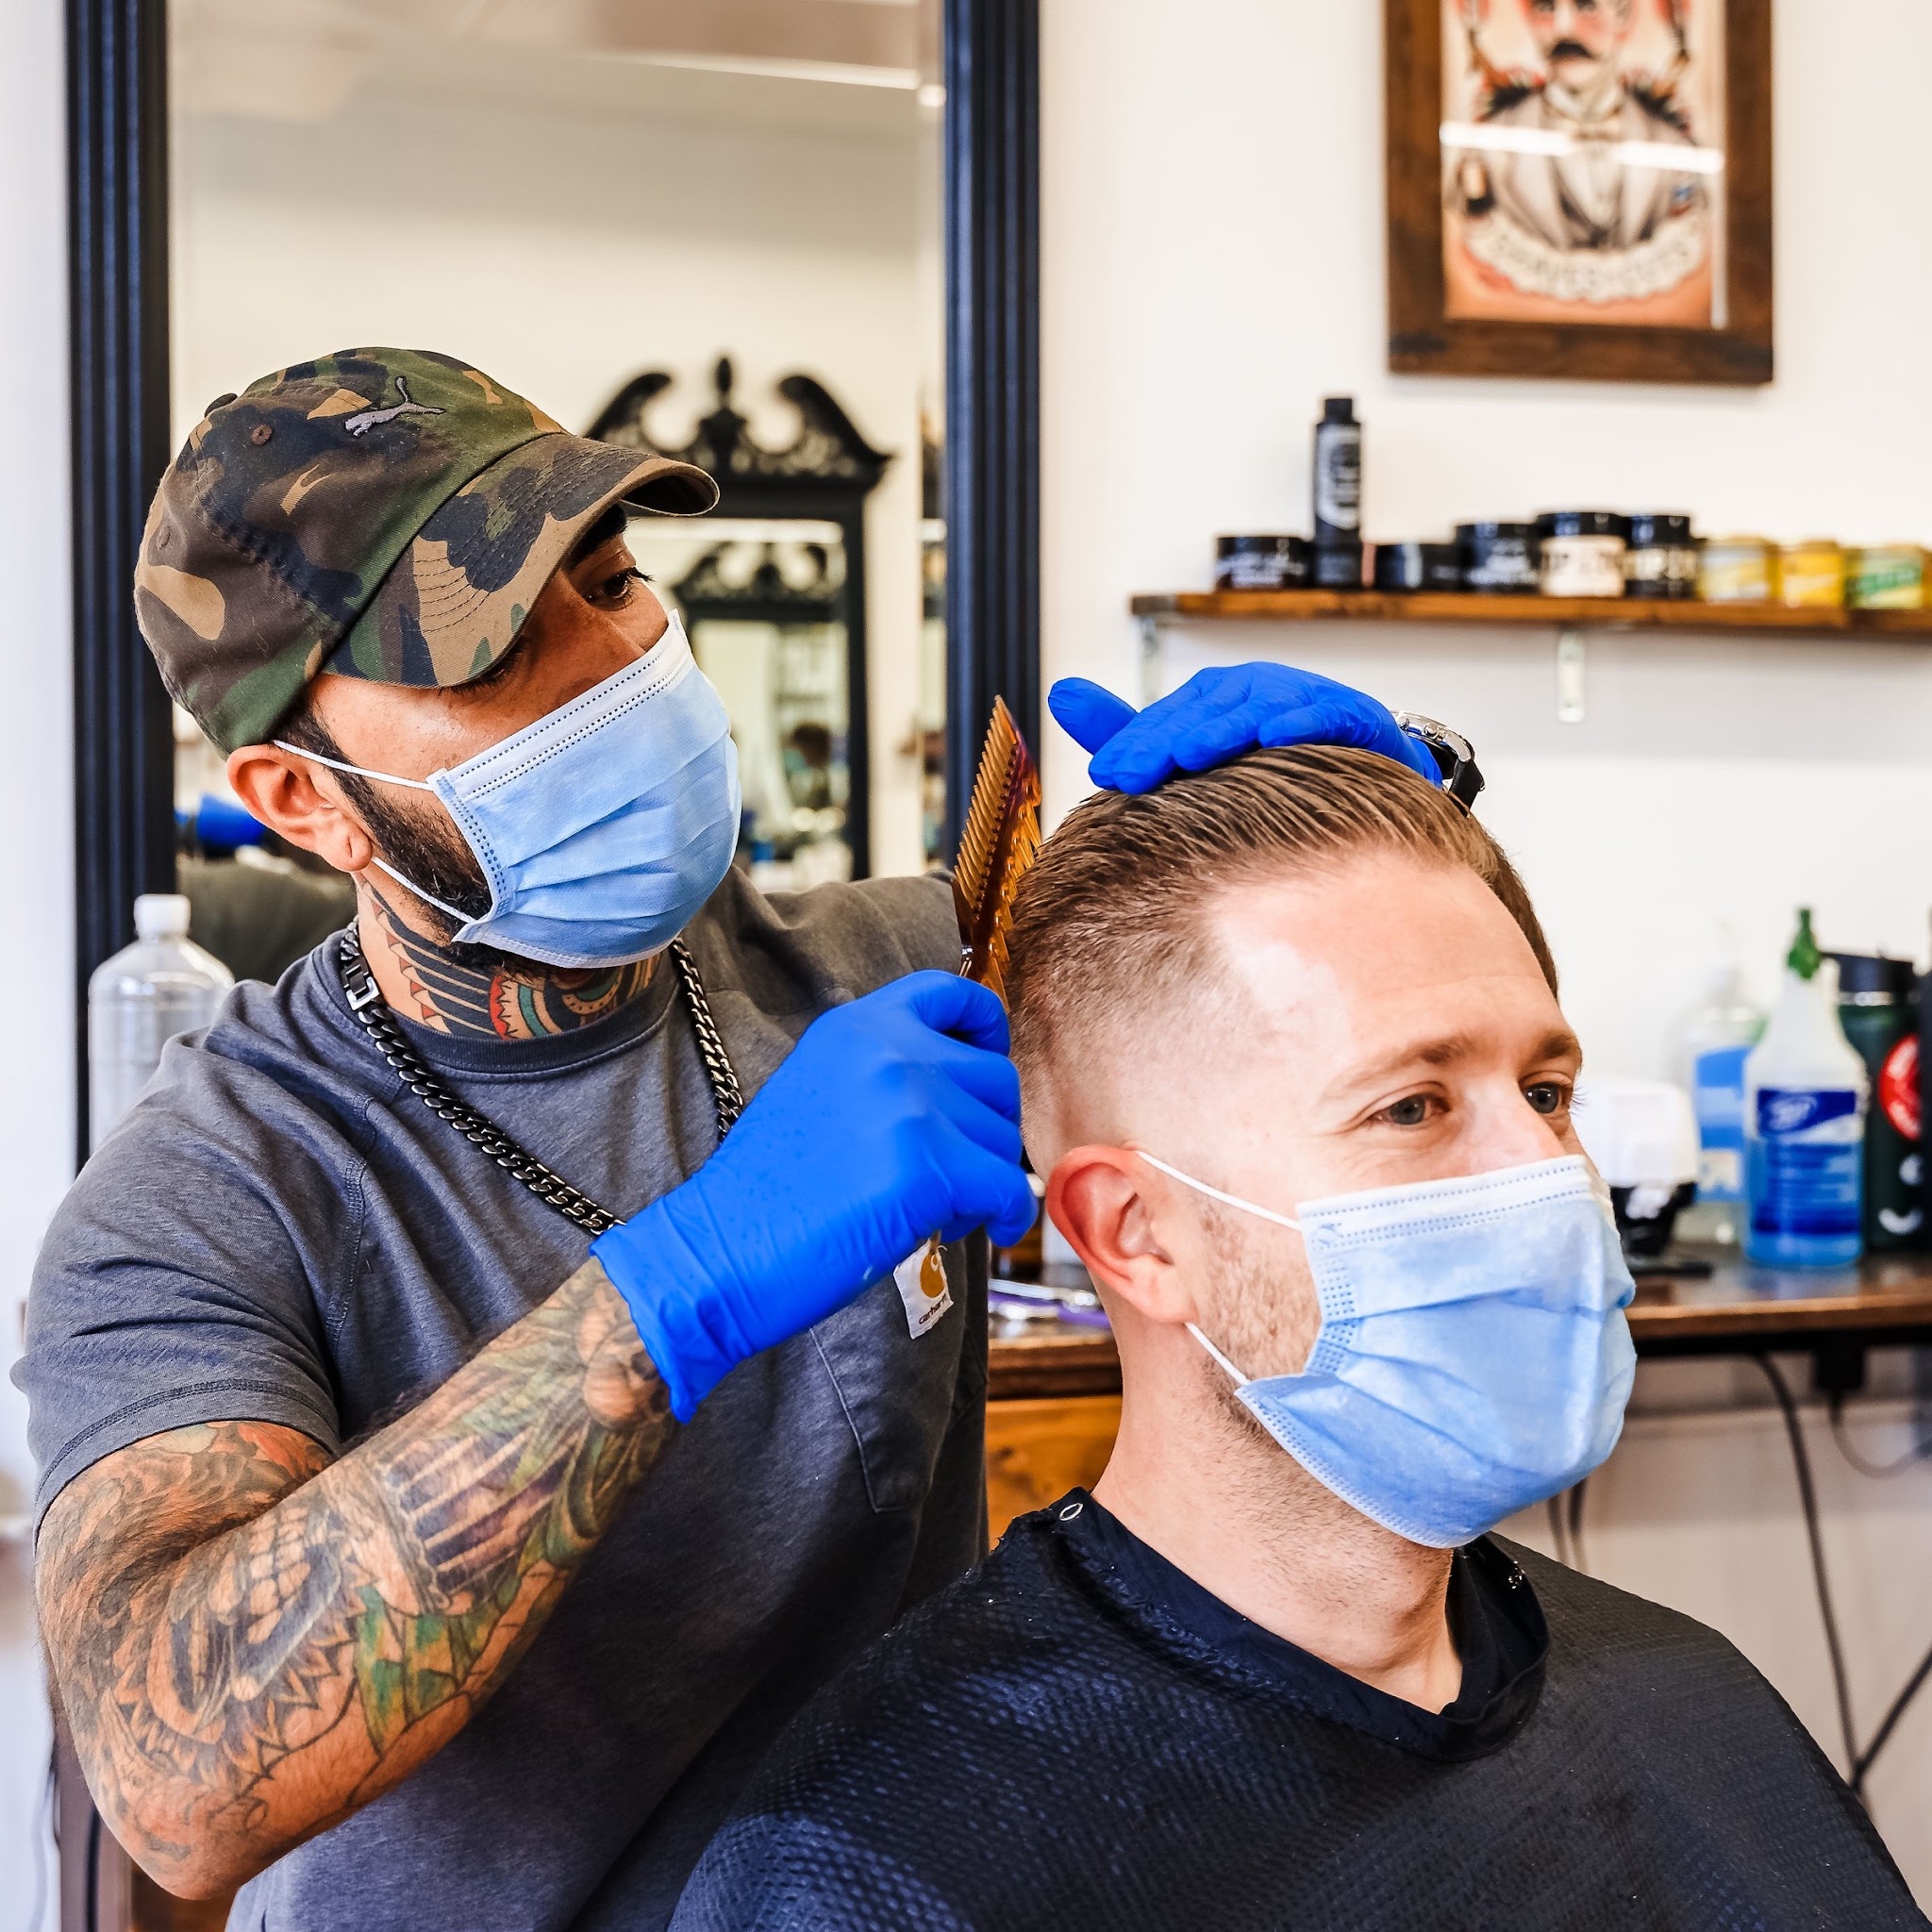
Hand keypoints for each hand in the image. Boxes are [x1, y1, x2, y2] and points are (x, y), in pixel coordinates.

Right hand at [592, 971, 1035, 1418]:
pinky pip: (1009, 1189)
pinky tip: (980, 1232)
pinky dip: (1007, 1216)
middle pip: (997, 1078)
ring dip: (985, 1181)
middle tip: (955, 1173)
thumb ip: (887, 1075)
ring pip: (1004, 1140)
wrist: (721, 1252)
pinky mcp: (931, 1166)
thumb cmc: (767, 1194)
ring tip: (933, 1210)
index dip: (987, 1027)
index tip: (990, 1061)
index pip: (950, 993)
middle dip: (989, 1130)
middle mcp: (891, 1051)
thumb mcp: (821, 1092)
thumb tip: (964, 1098)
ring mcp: (913, 1104)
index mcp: (857, 1027)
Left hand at [1049, 664, 1438, 792]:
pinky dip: (1302, 724)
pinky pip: (1324, 717)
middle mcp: (1252, 689)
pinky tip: (1277, 737)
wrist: (1365, 766)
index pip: (1166, 720)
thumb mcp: (1196, 744)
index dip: (1135, 745)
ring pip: (1256, 712)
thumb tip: (1058, 692)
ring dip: (1223, 730)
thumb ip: (1132, 730)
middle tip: (1131, 775)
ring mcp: (1301, 698)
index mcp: (1212, 697)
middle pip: (1203, 715)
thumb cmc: (1268, 757)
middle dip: (1165, 743)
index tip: (1105, 776)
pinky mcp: (1350, 715)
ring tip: (1190, 755)